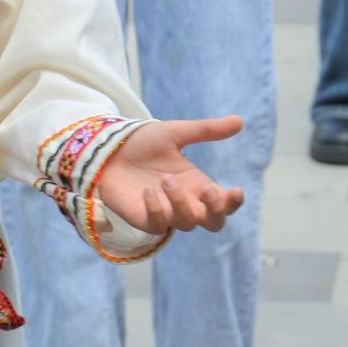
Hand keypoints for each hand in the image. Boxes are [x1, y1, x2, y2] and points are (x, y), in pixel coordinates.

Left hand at [97, 116, 246, 235]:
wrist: (107, 149)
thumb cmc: (142, 143)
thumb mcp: (175, 132)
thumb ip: (206, 130)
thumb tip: (240, 120)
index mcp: (197, 184)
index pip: (224, 204)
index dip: (233, 203)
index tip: (236, 190)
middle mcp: (186, 202)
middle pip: (214, 223)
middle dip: (215, 210)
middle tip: (206, 189)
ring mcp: (166, 213)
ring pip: (188, 223)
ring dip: (181, 203)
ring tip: (166, 179)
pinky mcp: (145, 219)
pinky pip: (158, 225)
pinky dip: (157, 210)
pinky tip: (148, 192)